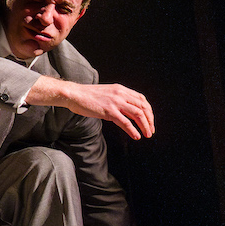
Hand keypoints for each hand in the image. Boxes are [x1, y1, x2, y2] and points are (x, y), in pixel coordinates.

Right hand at [27, 77, 154, 139]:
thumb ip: (116, 99)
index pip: (142, 99)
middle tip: (151, 130)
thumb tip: (124, 112)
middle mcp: (121, 94)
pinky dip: (133, 130)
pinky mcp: (109, 111)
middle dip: (149, 120)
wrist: (74, 94)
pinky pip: (126, 122)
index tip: (149, 120)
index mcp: (121, 89)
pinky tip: (136, 136)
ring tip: (147, 134)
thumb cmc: (86, 96)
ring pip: (138, 114)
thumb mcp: (106, 93)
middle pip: (143, 107)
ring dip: (145, 126)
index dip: (148, 111)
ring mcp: (115, 102)